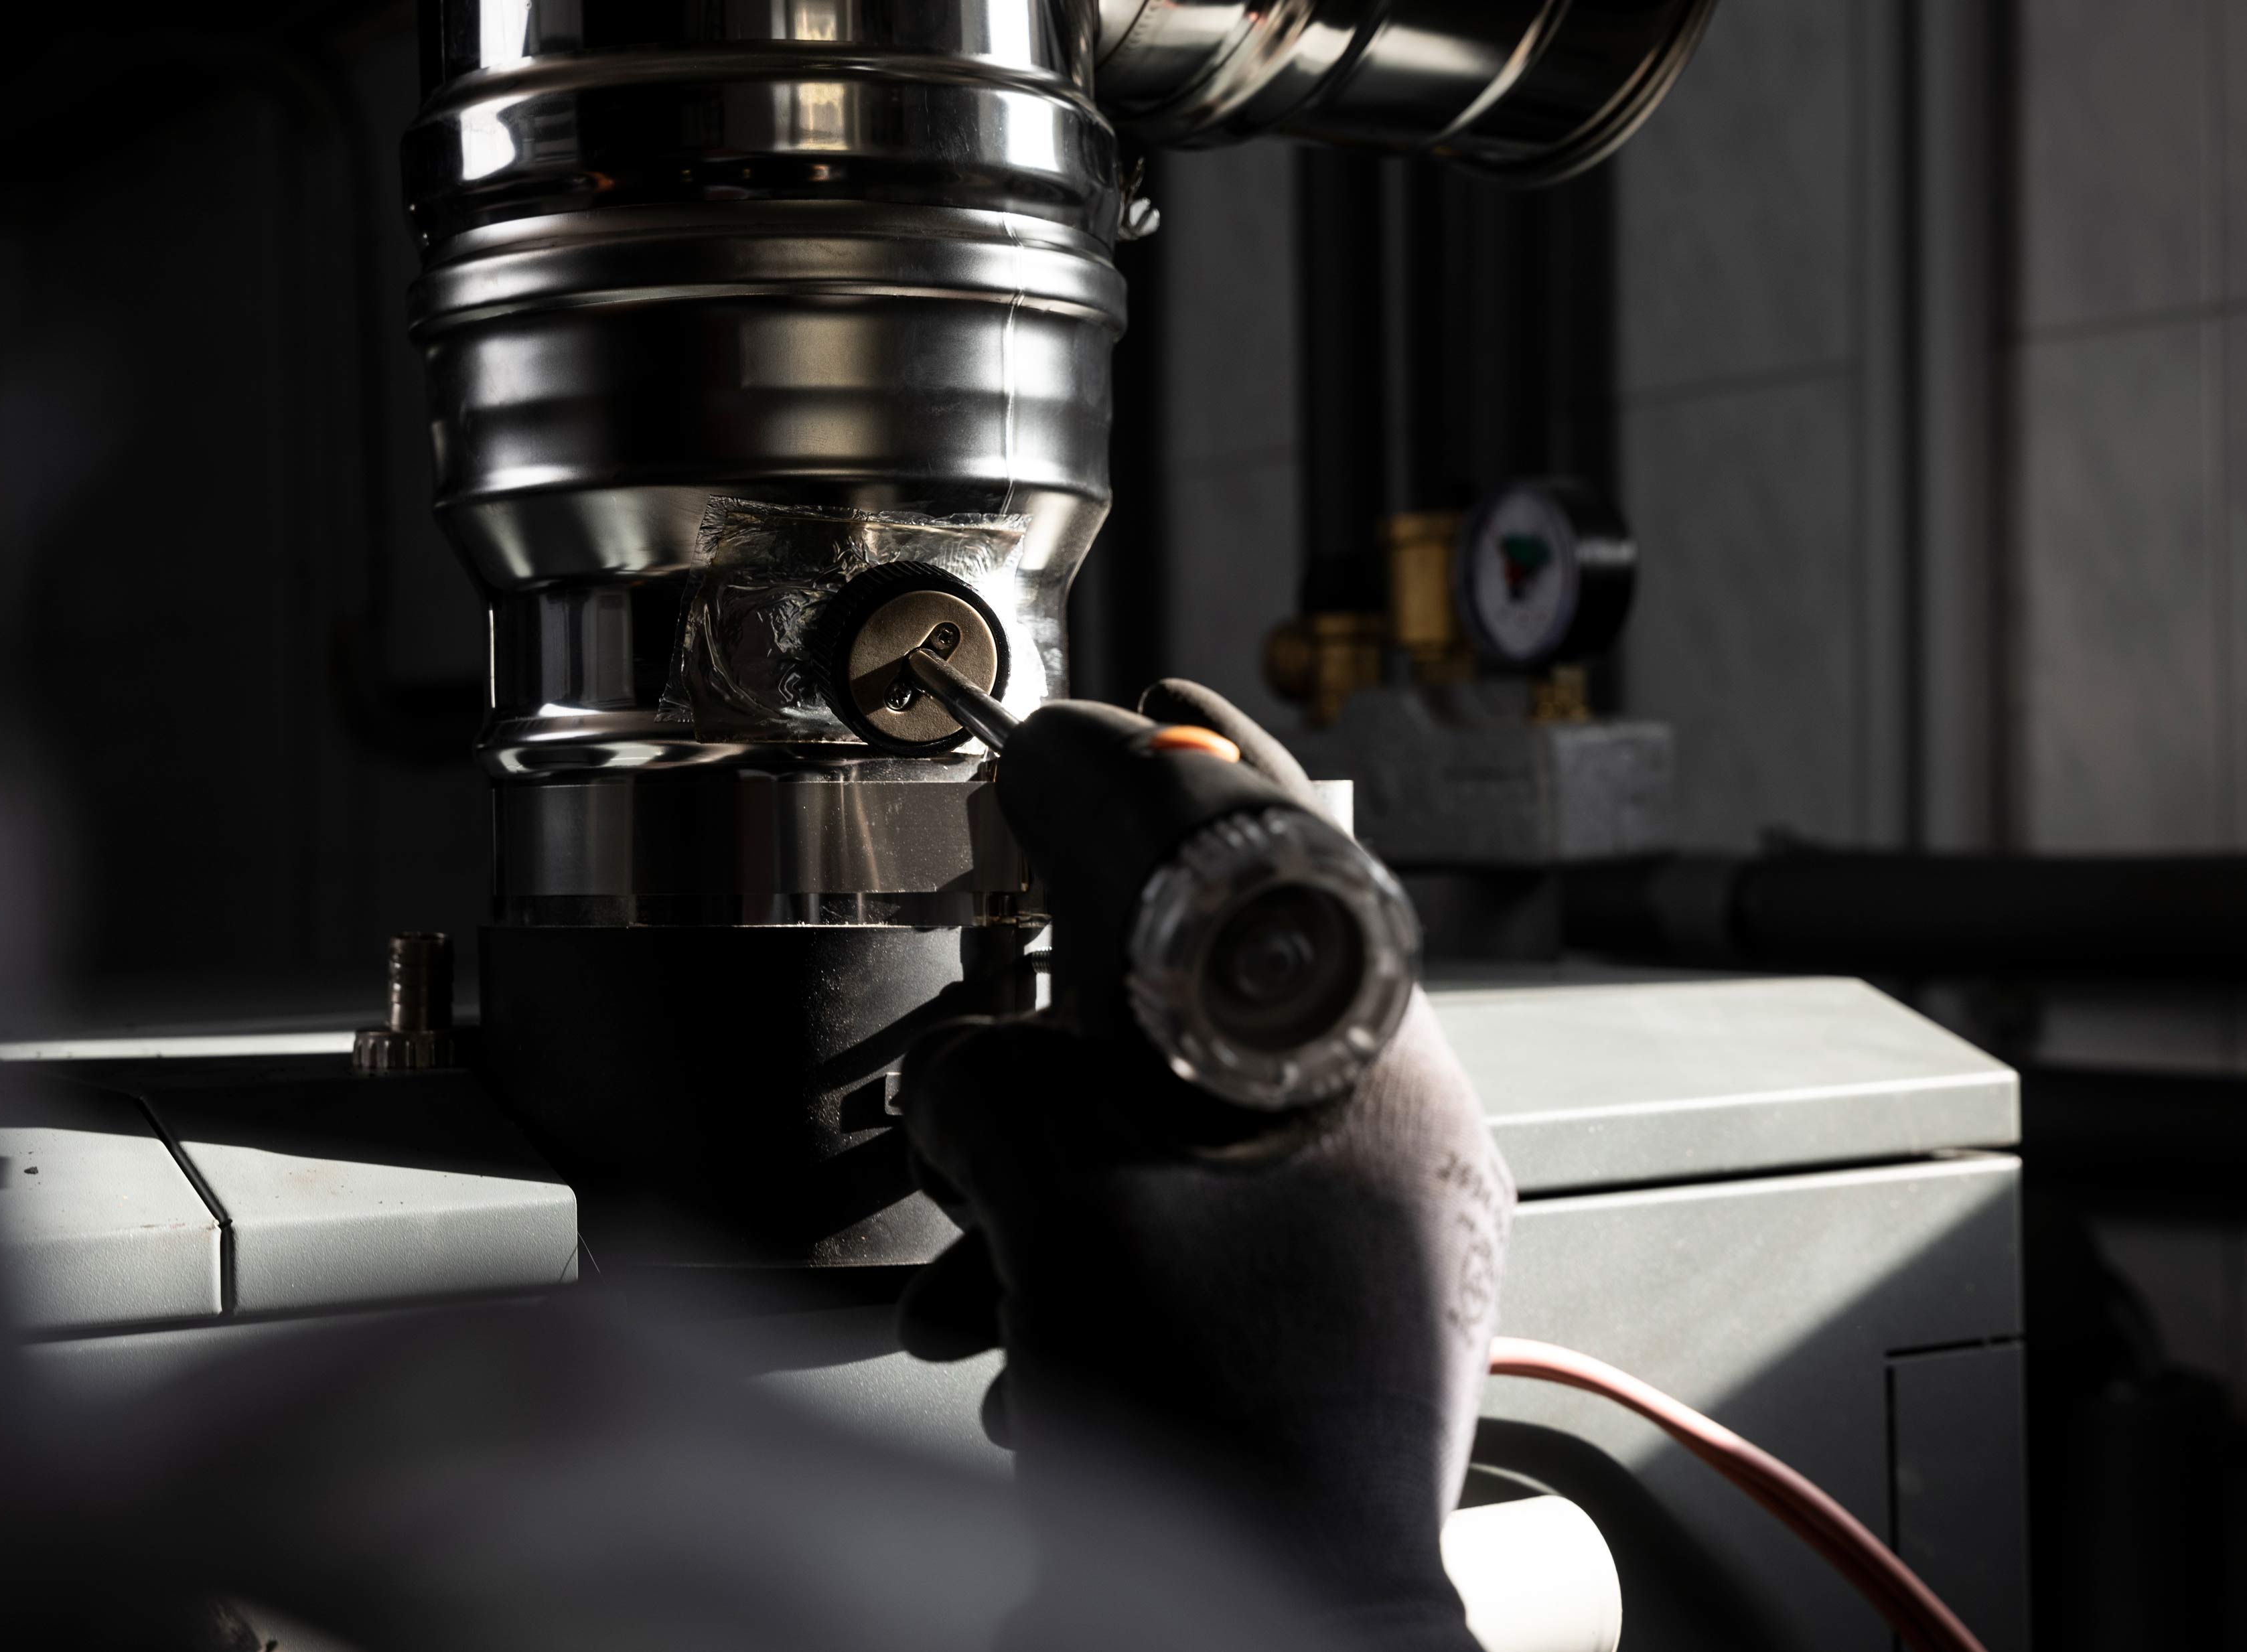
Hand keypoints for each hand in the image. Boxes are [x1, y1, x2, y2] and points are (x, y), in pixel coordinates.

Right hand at [897, 680, 1514, 1644]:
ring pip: (1172, 1138)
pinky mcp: (1297, 1330)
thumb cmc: (1227, 1444)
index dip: (1197, 776)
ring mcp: (1352, 1253)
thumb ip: (996, 1093)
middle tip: (1002, 996)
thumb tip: (963, 1067)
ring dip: (1049, 1182)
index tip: (1144, 712)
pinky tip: (1018, 1332)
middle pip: (1215, 1009)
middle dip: (1069, 1029)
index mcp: (1380, 1092)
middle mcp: (1389, 1161)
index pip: (1295, 871)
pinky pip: (1174, 1234)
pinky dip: (1081, 1261)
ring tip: (984, 1263)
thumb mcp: (1071, 1218)